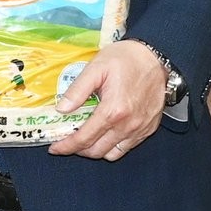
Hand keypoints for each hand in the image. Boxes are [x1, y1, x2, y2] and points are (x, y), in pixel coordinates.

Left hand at [47, 40, 167, 160]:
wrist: (156, 56)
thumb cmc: (126, 59)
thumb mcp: (96, 68)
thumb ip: (77, 90)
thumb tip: (61, 109)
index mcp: (113, 111)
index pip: (84, 139)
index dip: (66, 146)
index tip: (55, 148)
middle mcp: (128, 125)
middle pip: (96, 151)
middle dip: (78, 150)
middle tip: (68, 140)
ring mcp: (140, 129)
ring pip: (112, 154)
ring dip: (95, 150)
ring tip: (86, 137)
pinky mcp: (148, 129)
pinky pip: (127, 147)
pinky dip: (113, 146)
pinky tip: (105, 133)